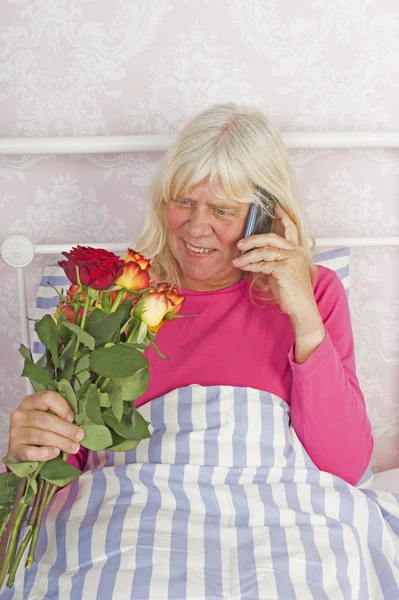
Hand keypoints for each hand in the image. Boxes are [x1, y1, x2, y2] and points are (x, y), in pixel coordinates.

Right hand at [6, 391, 83, 462]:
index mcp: (30, 401)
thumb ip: (60, 415)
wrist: (21, 449)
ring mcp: (15, 432)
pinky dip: (46, 453)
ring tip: (74, 447)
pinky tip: (56, 452)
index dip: (63, 407)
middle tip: (79, 436)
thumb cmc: (40, 429)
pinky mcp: (14, 449)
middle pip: (46, 420)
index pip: (48, 398)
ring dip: (61, 442)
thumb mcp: (48, 416)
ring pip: (42, 436)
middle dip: (66, 429)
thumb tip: (79, 424)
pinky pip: (31, 452)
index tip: (73, 418)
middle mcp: (20, 414)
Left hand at [233, 203, 318, 319]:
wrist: (302, 308)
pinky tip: (244, 268)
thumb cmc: (291, 292)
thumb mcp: (281, 272)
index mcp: (298, 250)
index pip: (291, 228)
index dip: (283, 216)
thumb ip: (272, 261)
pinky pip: (262, 264)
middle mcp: (297, 252)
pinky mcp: (284, 269)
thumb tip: (254, 256)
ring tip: (237, 261)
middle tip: (240, 243)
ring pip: (263, 251)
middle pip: (271, 237)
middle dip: (253, 239)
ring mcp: (292, 259)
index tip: (275, 205)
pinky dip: (251, 266)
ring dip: (247, 256)